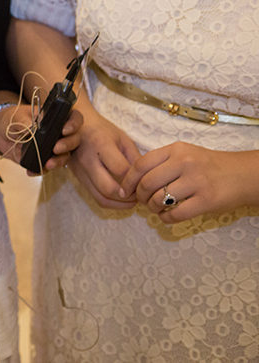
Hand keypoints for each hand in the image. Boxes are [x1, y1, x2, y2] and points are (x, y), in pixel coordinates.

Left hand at [0, 105, 82, 173]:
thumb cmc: (11, 118)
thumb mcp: (16, 117)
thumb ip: (25, 122)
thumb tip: (33, 130)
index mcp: (54, 118)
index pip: (72, 117)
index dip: (74, 123)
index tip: (65, 130)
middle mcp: (57, 132)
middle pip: (73, 138)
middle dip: (68, 144)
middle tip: (56, 148)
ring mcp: (51, 147)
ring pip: (64, 155)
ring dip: (59, 161)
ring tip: (48, 164)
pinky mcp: (43, 159)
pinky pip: (47, 167)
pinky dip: (41, 170)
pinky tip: (32, 171)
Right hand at [66, 110, 140, 207]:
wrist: (74, 128)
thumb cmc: (102, 130)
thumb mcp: (122, 138)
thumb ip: (134, 158)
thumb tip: (147, 179)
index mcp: (101, 145)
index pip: (121, 169)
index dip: (135, 180)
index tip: (145, 182)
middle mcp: (88, 160)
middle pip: (108, 188)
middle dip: (128, 197)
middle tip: (140, 196)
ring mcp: (80, 171)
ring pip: (100, 197)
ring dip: (119, 204)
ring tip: (133, 201)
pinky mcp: (78, 178)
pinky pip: (95, 196)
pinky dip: (110, 202)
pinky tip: (121, 198)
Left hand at [119, 143, 258, 222]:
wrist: (244, 174)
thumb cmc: (210, 166)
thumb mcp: (185, 153)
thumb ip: (162, 162)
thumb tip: (133, 179)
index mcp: (176, 150)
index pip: (140, 164)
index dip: (128, 180)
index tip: (125, 190)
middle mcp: (184, 163)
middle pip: (147, 183)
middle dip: (140, 196)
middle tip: (143, 201)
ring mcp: (196, 182)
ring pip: (159, 199)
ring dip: (152, 208)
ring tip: (156, 208)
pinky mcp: (206, 201)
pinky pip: (176, 214)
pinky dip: (166, 218)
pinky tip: (167, 217)